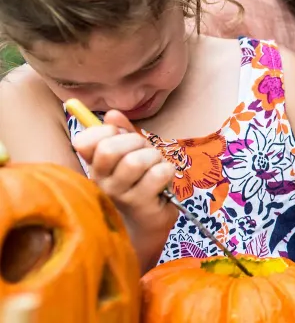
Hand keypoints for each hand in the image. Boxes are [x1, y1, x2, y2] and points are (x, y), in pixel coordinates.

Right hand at [71, 110, 176, 231]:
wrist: (146, 224)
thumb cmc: (139, 184)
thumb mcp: (130, 155)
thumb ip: (122, 133)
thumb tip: (112, 114)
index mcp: (95, 165)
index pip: (84, 141)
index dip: (107, 131)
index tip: (121, 136)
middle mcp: (101, 180)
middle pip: (110, 149)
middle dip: (136, 142)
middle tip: (146, 152)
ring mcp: (119, 194)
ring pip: (136, 161)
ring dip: (155, 158)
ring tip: (156, 167)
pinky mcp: (141, 204)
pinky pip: (158, 174)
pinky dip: (168, 171)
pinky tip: (165, 180)